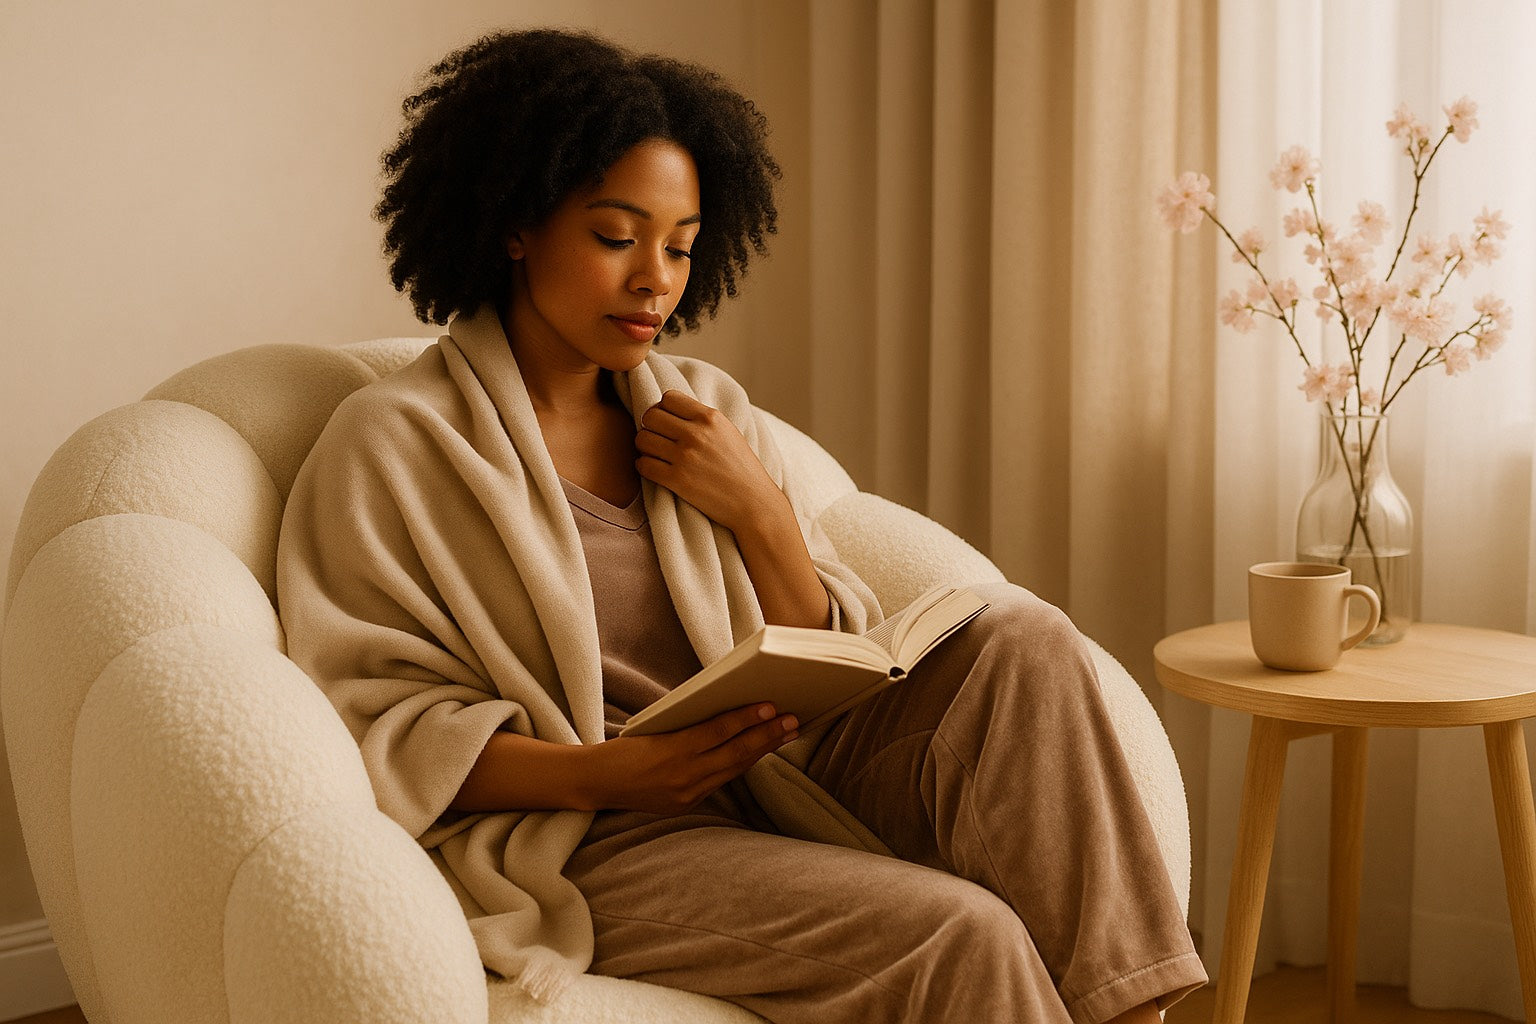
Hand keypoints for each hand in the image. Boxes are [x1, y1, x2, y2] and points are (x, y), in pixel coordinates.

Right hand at [585, 703, 798, 814]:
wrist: (594, 782)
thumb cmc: (623, 748)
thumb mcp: (655, 729)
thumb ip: (690, 726)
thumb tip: (730, 713)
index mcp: (673, 750)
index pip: (718, 731)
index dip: (747, 718)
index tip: (770, 705)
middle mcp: (684, 775)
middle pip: (735, 753)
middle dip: (767, 736)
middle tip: (793, 720)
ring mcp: (687, 794)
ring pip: (733, 769)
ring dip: (761, 751)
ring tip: (785, 734)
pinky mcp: (686, 805)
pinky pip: (721, 781)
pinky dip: (740, 764)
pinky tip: (757, 752)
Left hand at [635, 390, 780, 531]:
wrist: (753, 503)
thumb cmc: (742, 468)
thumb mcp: (728, 432)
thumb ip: (702, 419)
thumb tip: (670, 409)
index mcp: (710, 417)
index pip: (668, 397)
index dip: (663, 409)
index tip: (668, 422)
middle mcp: (696, 433)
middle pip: (650, 416)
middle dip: (650, 426)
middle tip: (658, 439)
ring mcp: (685, 457)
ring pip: (642, 439)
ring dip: (645, 447)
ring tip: (657, 455)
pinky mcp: (677, 480)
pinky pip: (643, 465)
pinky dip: (645, 467)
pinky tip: (656, 470)